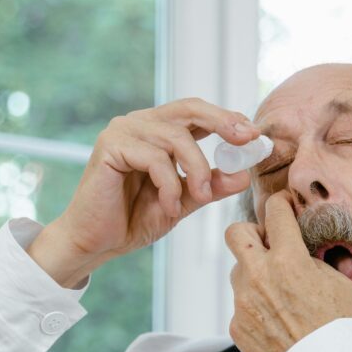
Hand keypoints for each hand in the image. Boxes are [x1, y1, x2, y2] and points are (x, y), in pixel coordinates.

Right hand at [28, 98, 259, 287]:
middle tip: (246, 142)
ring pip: (176, 137)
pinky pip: (155, 158)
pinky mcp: (110, 146)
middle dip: (223, 123)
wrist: (96, 242)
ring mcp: (123, 131)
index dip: (228, 119)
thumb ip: (211, 186)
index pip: (198, 112)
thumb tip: (244, 174)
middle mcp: (140, 123)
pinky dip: (169, 185)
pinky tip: (169, 206)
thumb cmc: (134, 219)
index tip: (255, 135)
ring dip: (196, 170)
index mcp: (158, 131)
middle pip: (189, 108)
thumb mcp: (184, 202)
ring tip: (199, 198)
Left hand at [226, 192, 351, 351]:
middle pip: (236, 233)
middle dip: (251, 233)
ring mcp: (243, 303)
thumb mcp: (340, 285)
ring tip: (279, 295)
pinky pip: (240, 306)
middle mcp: (259, 277)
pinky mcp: (237, 327)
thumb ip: (312, 263)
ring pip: (238, 273)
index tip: (281, 206)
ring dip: (254, 275)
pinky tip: (276, 322)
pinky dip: (255, 308)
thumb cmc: (342, 333)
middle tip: (268, 245)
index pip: (275, 214)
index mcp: (288, 261)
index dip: (280, 204)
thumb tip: (301, 255)